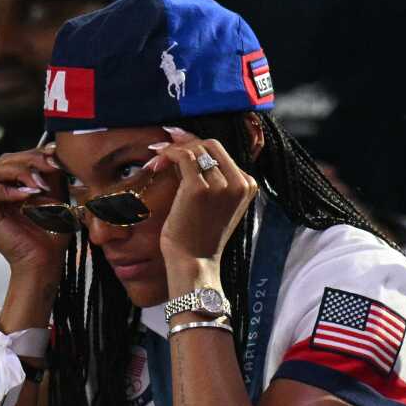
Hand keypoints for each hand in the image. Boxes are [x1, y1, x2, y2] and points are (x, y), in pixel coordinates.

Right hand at [0, 144, 69, 276]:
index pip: (18, 157)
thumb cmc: (53, 231)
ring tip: (38, 186)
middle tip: (49, 167)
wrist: (45, 260)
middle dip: (30, 160)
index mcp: (13, 184)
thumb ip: (52, 173)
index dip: (35, 153)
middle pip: (5, 160)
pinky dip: (7, 189)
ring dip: (19, 173)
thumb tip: (53, 151)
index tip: (55, 157)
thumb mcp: (56, 195)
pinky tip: (26, 195)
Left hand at [152, 127, 258, 280]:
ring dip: (173, 150)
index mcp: (248, 185)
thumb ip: (212, 176)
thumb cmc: (200, 235)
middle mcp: (239, 183)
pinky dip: (168, 154)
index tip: (177, 147)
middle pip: (211, 145)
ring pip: (195, 149)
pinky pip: (182, 156)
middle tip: (164, 150)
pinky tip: (158, 161)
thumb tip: (186, 144)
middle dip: (185, 143)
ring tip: (158, 160)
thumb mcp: (216, 203)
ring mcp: (221, 185)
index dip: (196, 146)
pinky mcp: (198, 189)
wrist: (194, 262)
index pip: (222, 153)